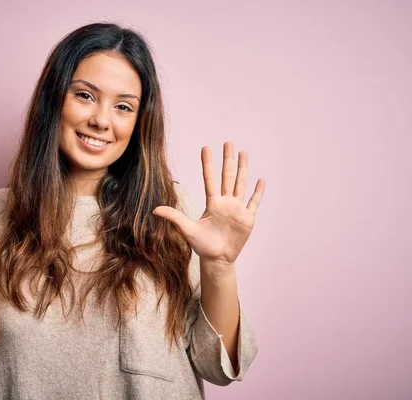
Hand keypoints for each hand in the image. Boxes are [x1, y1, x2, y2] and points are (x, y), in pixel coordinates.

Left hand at [153, 142, 264, 268]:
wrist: (217, 259)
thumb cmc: (202, 245)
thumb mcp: (187, 229)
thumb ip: (174, 217)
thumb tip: (154, 210)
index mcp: (212, 203)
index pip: (210, 179)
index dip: (208, 164)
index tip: (206, 148)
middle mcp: (225, 203)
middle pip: (227, 176)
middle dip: (228, 160)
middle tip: (228, 143)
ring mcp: (237, 209)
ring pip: (241, 184)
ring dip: (243, 169)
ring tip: (244, 154)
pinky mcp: (247, 219)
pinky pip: (254, 202)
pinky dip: (258, 192)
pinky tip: (261, 180)